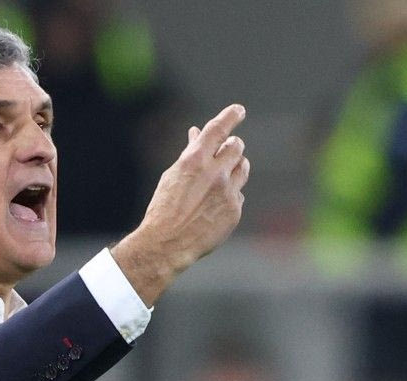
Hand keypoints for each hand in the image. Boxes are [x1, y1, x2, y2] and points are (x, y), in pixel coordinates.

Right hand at [110, 104, 250, 305]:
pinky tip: (215, 204)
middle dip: (231, 146)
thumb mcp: (173, 176)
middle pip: (236, 146)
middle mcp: (215, 173)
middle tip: (227, 150)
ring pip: (243, 168)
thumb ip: (190, 154)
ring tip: (222, 176)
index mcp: (195, 160)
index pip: (218, 129)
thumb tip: (197, 134)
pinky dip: (230, 194)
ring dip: (235, 167)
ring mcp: (228, 192)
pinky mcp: (235, 210)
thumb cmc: (164, 208)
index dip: (231, 116)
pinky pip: (239, 193)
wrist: (167, 243)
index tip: (239, 110)